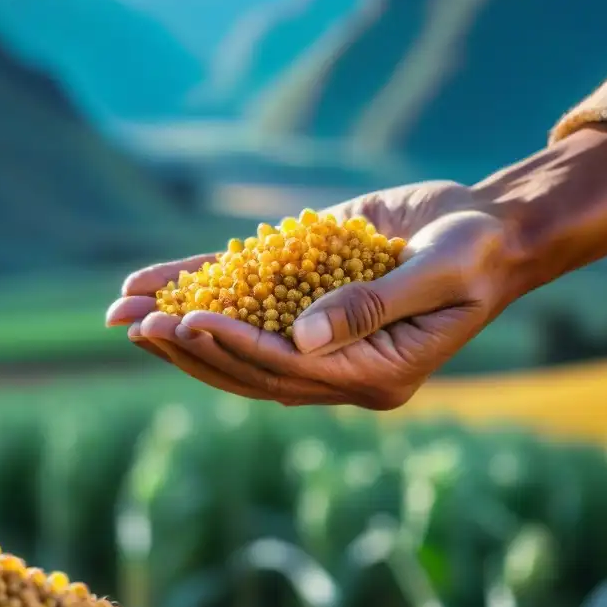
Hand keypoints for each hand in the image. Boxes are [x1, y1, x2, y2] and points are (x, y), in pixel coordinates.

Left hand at [106, 181, 519, 407]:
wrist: (486, 231)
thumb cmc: (476, 252)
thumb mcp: (440, 273)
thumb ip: (372, 305)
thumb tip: (300, 338)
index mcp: (375, 375)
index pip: (290, 370)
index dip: (238, 346)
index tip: (189, 322)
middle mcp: (337, 365)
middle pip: (249, 366)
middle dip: (190, 345)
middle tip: (136, 325)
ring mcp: (317, 336)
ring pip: (236, 339)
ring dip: (177, 326)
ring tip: (120, 313)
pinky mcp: (303, 297)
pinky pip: (244, 297)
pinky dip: (199, 286)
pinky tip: (152, 280)